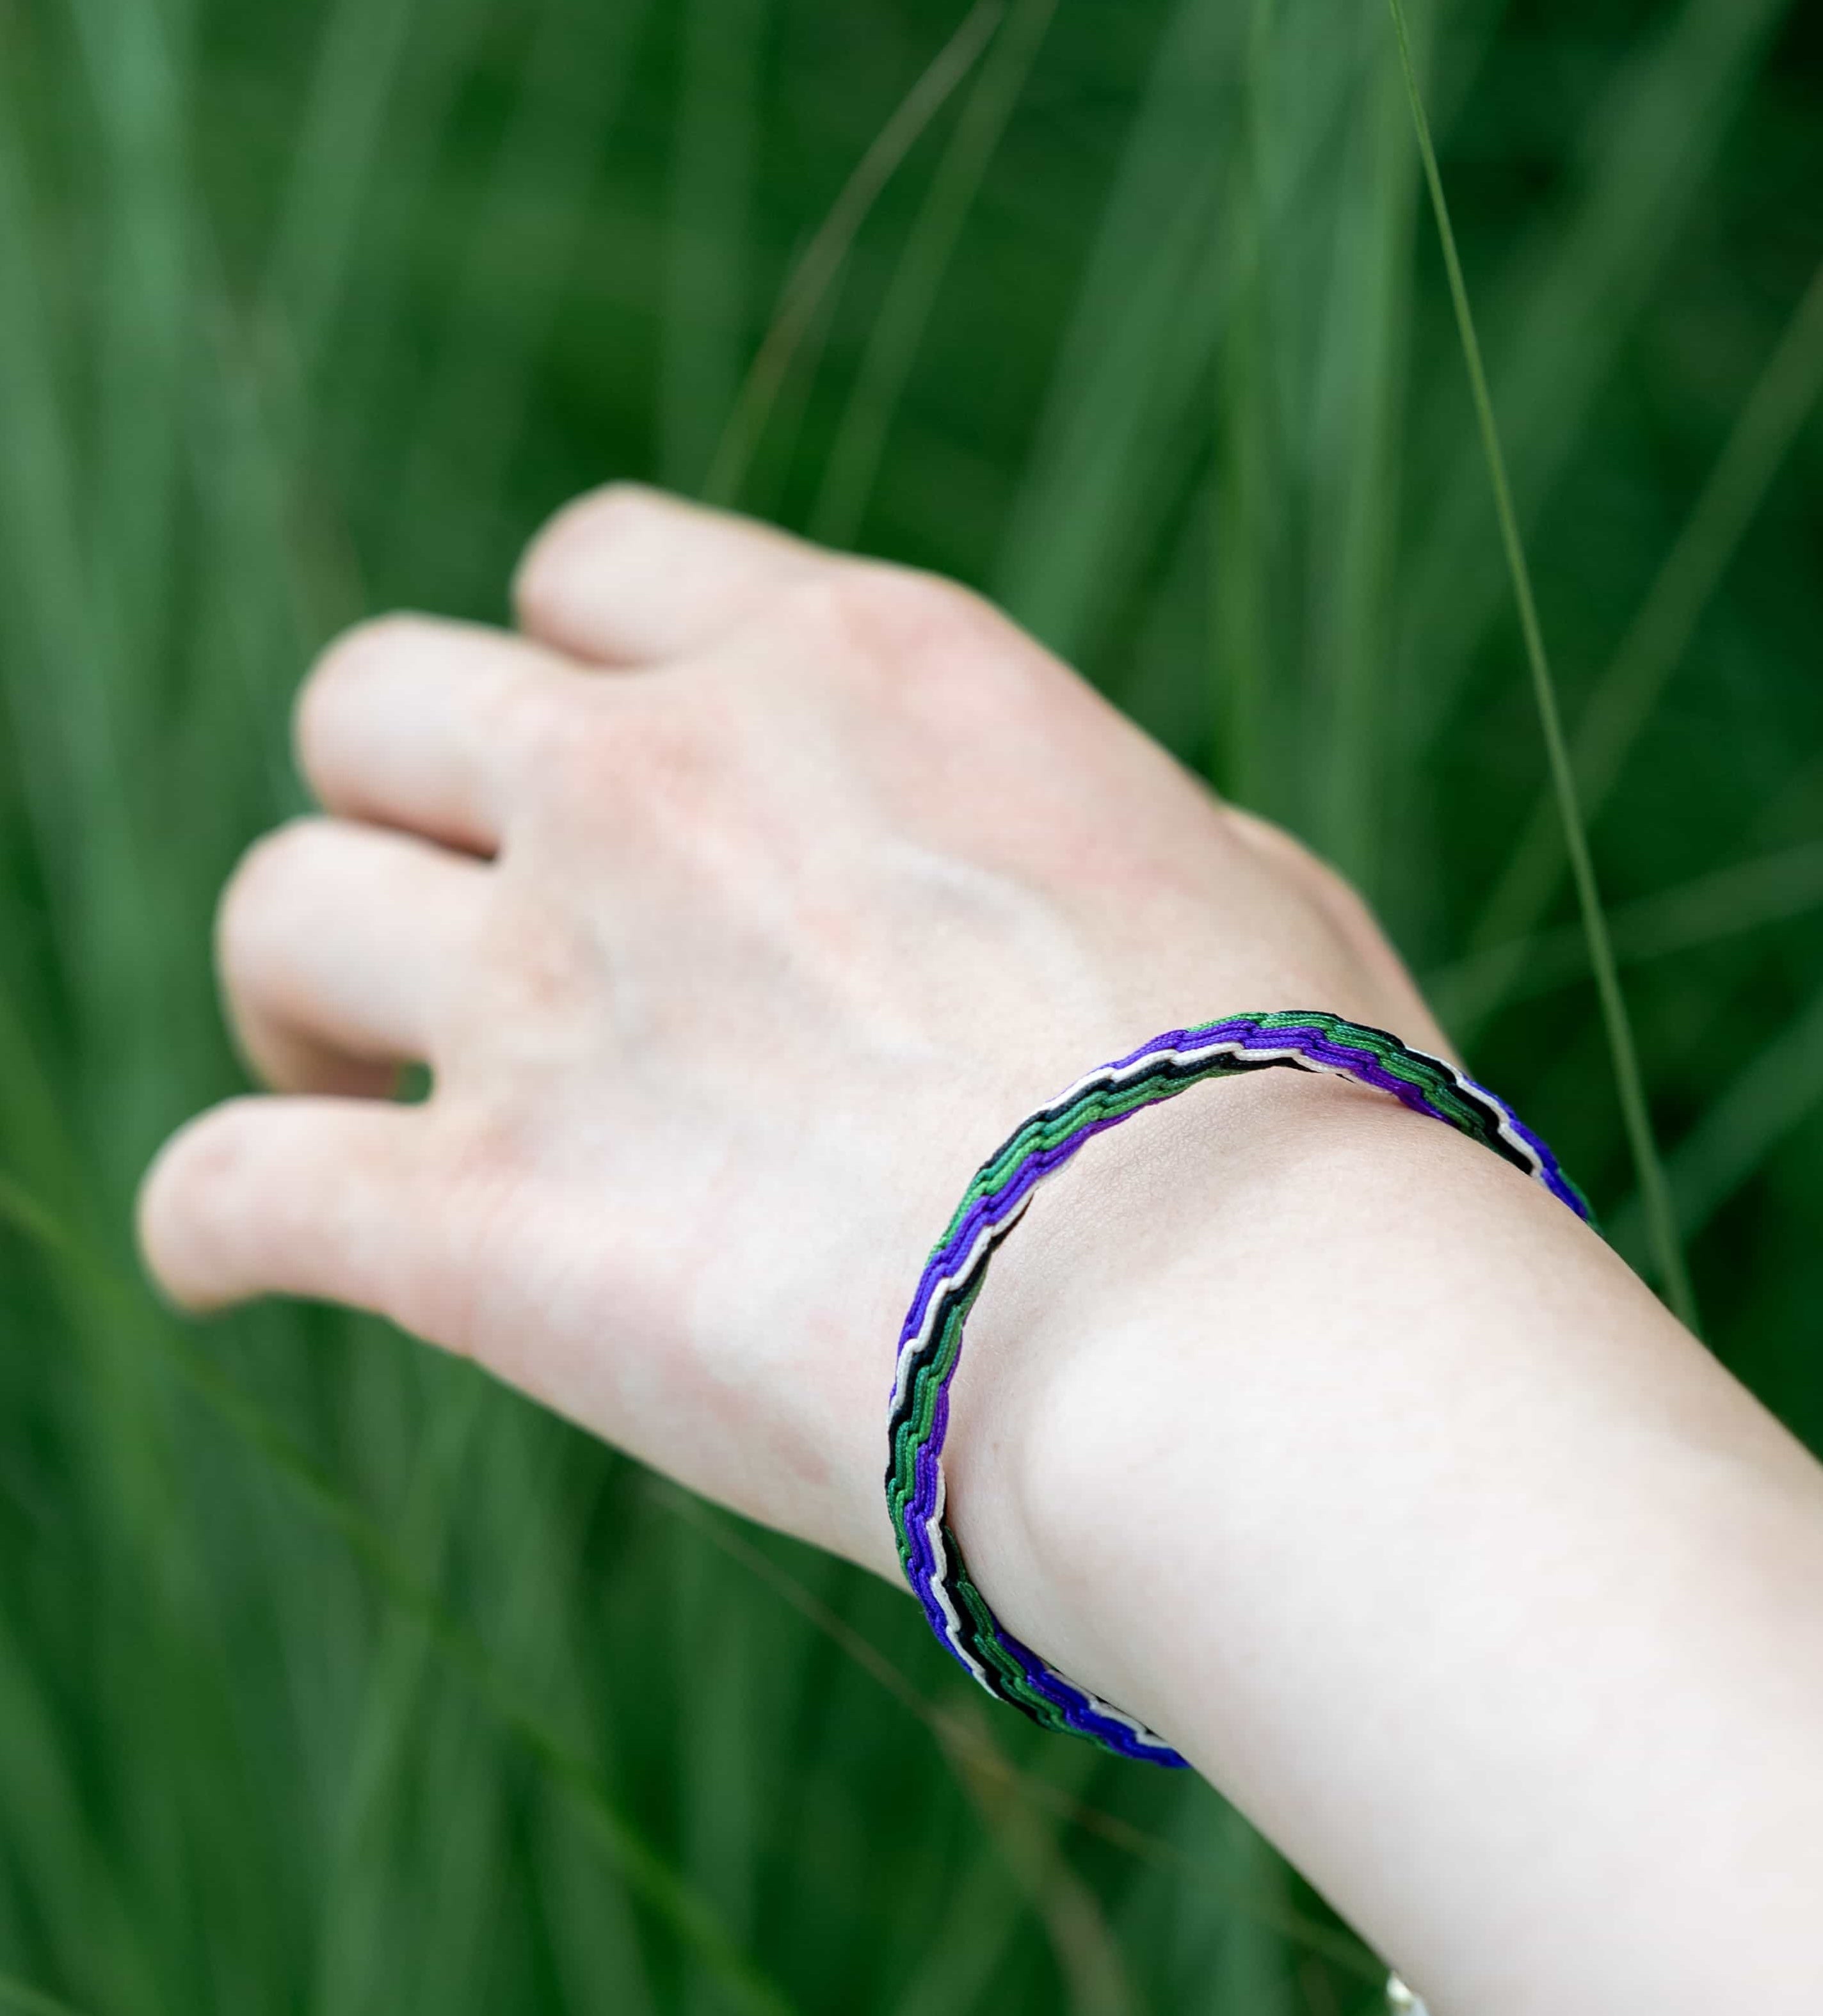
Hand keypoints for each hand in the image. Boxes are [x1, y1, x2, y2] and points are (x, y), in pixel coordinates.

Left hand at [139, 485, 1446, 1570]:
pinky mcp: (483, 1225)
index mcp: (859, 669)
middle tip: (458, 927)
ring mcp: (554, 994)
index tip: (607, 781)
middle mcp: (668, 786)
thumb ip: (1087, 827)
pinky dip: (214, 1223)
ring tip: (341, 1077)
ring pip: (278, 910)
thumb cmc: (1306, 1129)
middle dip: (403, 800)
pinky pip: (227, 1187)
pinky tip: (238, 1263)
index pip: (595, 568)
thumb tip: (1033, 869)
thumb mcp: (1248, 887)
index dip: (574, 668)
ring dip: (295, 989)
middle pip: (384, 704)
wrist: (1233, 1338)